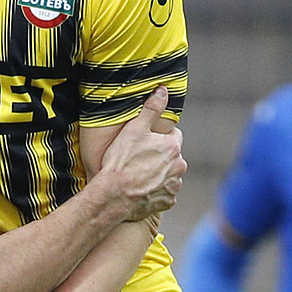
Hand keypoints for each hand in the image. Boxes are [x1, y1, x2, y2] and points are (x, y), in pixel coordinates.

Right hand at [97, 86, 185, 220]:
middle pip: (172, 157)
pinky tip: (141, 188)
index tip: (145, 143)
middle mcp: (178, 167)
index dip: (159, 137)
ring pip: (169, 175)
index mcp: (173, 147)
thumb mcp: (134, 129)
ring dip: (159, 174)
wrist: (113, 196)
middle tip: (139, 160)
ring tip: (139, 175)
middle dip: (160, 157)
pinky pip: (165, 193)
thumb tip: (163, 90)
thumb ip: (152, 109)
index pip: (173, 136)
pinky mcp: (167, 202)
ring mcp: (174, 186)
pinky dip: (156, 191)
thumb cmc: (121, 162)